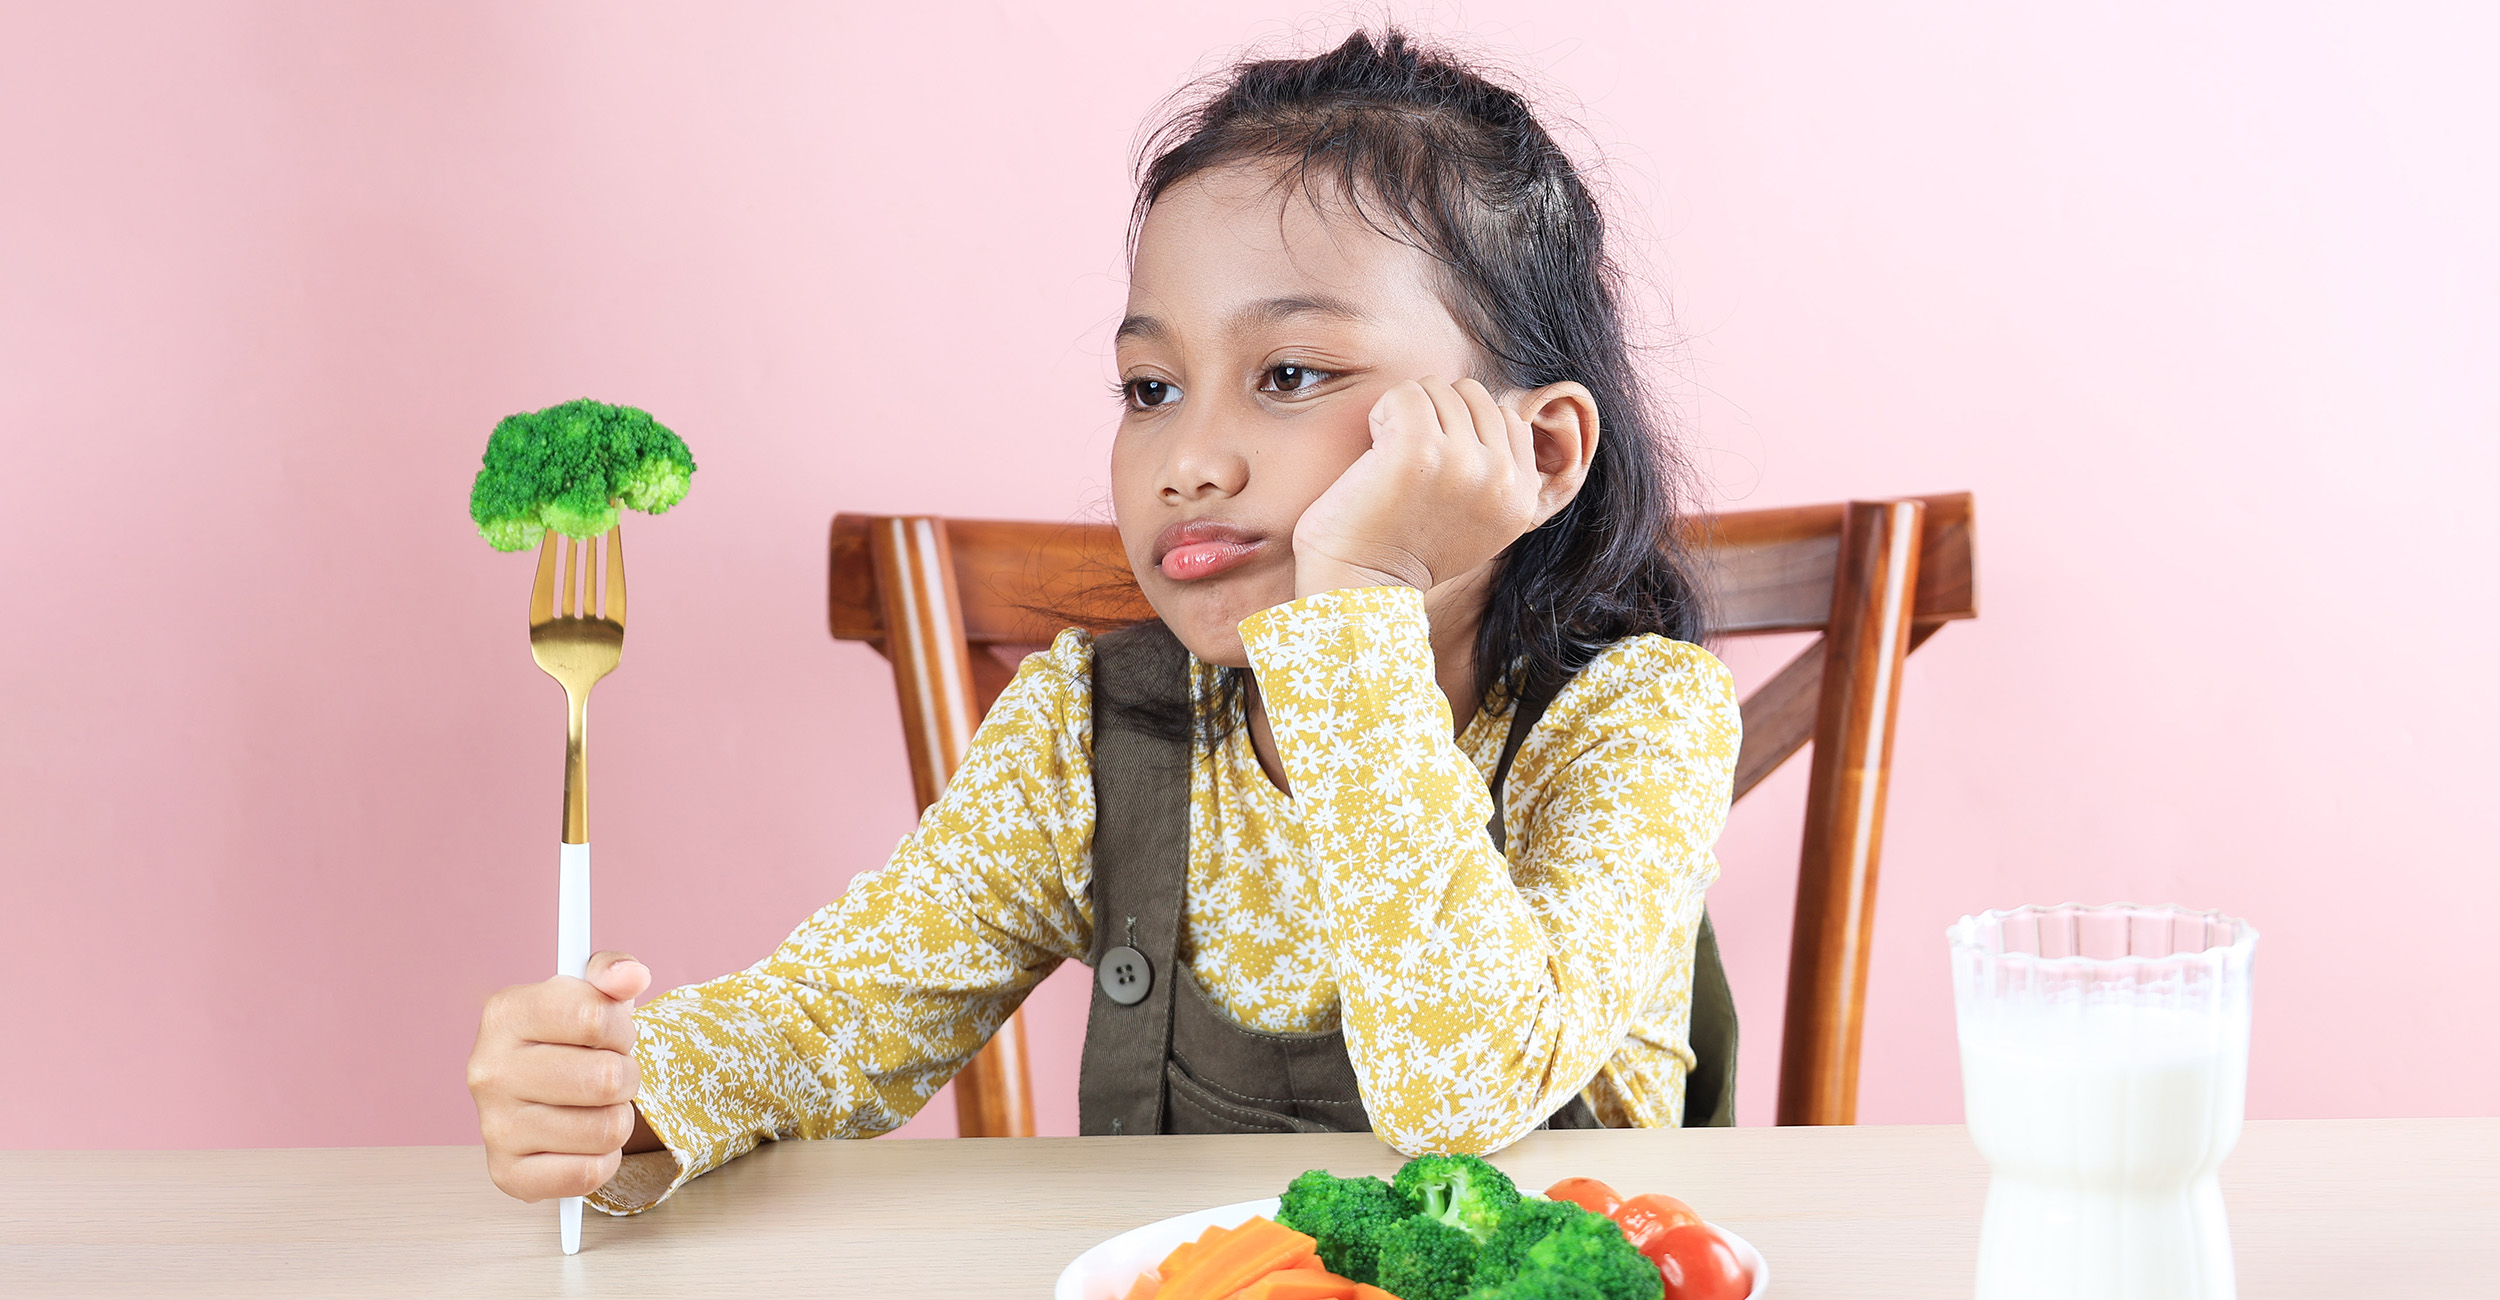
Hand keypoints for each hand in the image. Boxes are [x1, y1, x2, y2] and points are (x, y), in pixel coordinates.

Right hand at [467, 950, 651, 1201]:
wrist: (539, 1098)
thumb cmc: (571, 1040)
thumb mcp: (592, 992)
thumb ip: (614, 972)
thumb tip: (631, 976)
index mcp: (506, 1013)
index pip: (596, 1017)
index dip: (622, 1028)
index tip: (612, 1033)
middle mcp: (489, 1069)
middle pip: (607, 1078)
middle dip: (626, 1077)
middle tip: (610, 1075)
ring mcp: (494, 1125)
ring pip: (606, 1129)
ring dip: (617, 1119)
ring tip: (596, 1107)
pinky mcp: (506, 1173)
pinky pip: (589, 1172)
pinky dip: (603, 1160)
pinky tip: (584, 1142)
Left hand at [1291, 377, 1542, 598]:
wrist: (1361, 587)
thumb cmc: (1405, 552)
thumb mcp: (1479, 524)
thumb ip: (1498, 475)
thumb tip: (1497, 412)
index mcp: (1523, 496)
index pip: (1507, 417)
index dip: (1464, 429)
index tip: (1435, 469)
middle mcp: (1502, 478)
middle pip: (1473, 395)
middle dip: (1436, 416)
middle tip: (1409, 462)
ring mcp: (1463, 460)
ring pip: (1437, 388)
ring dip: (1407, 415)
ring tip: (1392, 461)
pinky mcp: (1419, 446)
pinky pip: (1404, 393)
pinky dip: (1381, 414)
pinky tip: (1374, 454)